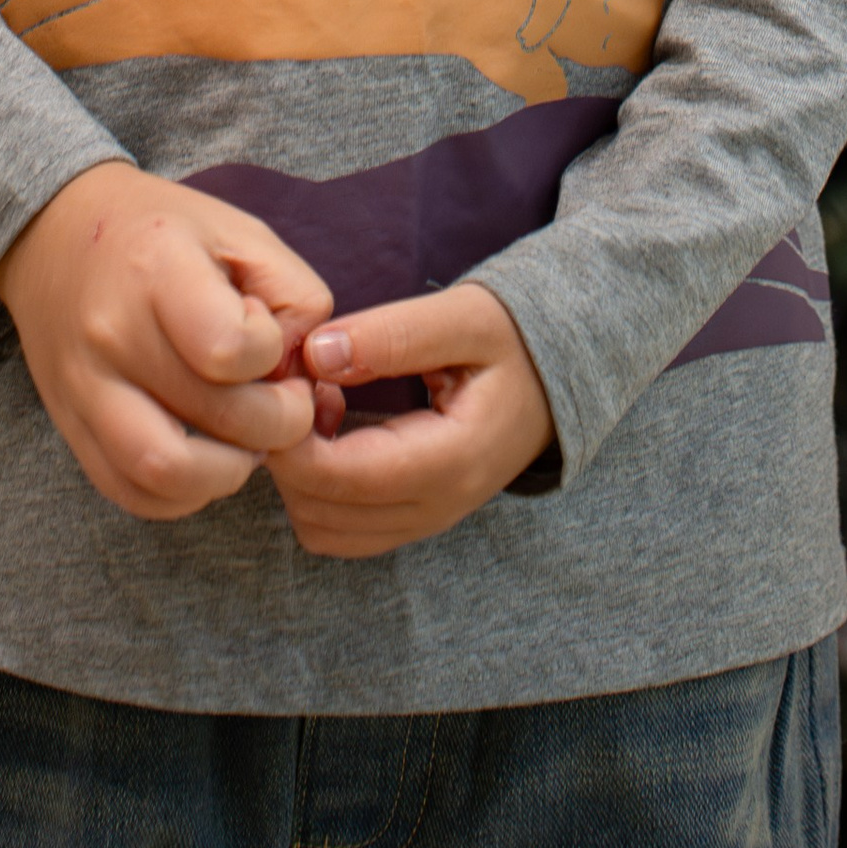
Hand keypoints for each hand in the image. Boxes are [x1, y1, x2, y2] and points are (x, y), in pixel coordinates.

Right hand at [0, 159, 330, 522]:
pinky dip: (184, 493)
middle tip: (285, 402)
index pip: (231, 349)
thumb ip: (293, 297)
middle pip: (216, 418)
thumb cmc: (164, 233)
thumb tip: (308, 376)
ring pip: (167, 475)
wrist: (55, 233)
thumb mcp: (239, 232)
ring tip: (246, 438)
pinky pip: (133, 494)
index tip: (270, 337)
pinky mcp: (72, 429)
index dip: (274, 354)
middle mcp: (112, 334)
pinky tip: (206, 454)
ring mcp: (84, 388)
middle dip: (278, 424)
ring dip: (230, 472)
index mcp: (157, 268)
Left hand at [269, 281, 554, 557]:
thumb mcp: (464, 317)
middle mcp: (434, 508)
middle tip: (303, 383)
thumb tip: (317, 355)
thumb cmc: (513, 339)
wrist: (558, 375)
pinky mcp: (413, 518)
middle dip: (289, 452)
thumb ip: (392, 335)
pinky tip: (336, 427)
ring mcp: (424, 521)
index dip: (292, 438)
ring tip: (323, 402)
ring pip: (323, 530)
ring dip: (301, 474)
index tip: (288, 379)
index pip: (340, 479)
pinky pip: (341, 529)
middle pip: (320, 512)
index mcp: (449, 461)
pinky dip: (319, 488)